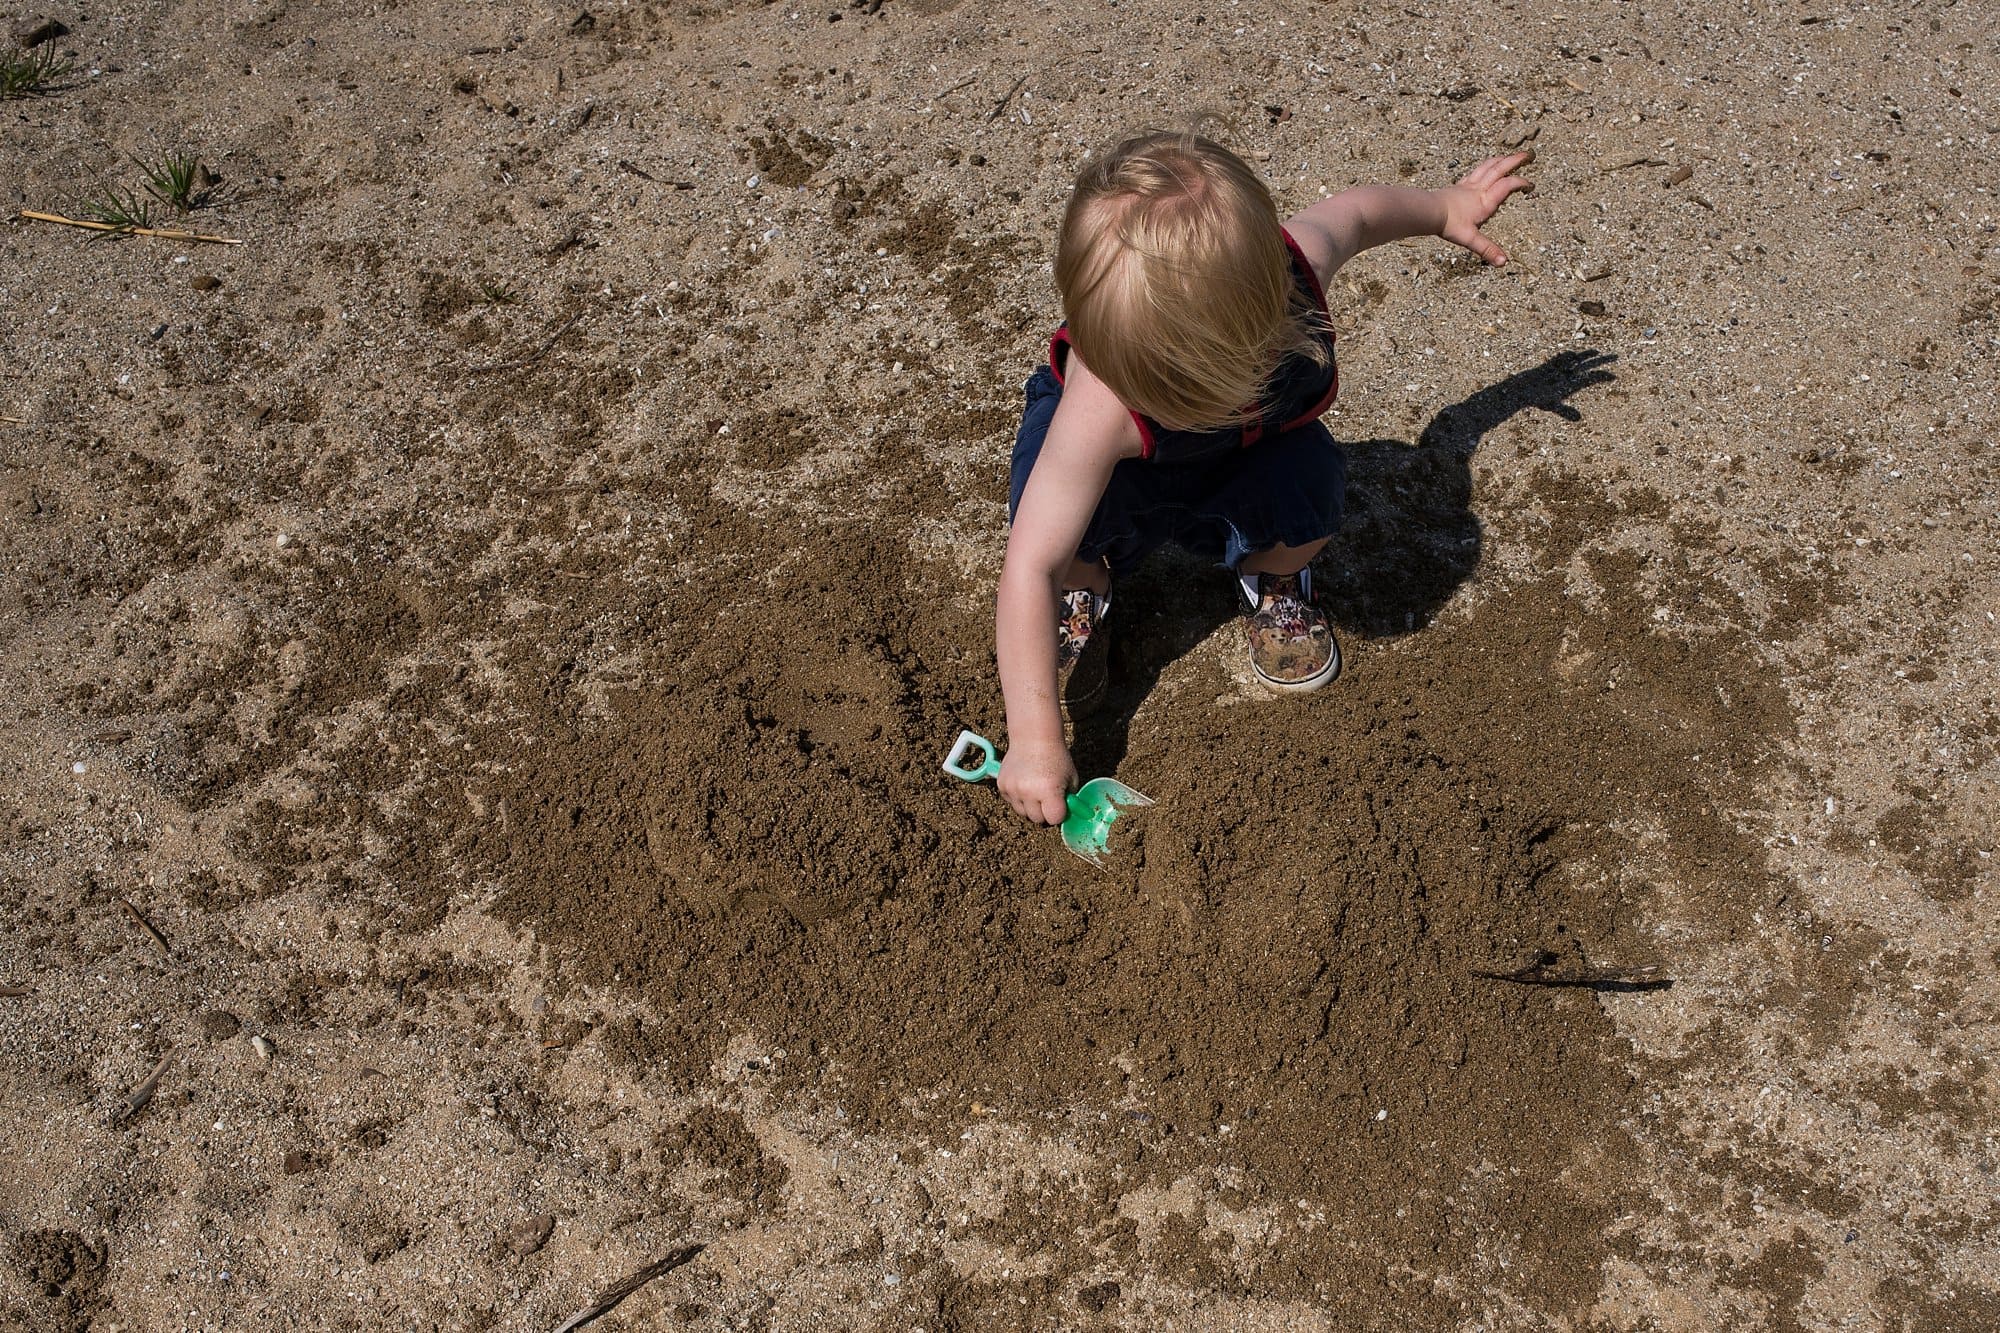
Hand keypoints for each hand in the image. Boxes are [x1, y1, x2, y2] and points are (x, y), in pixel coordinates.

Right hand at [998, 740, 1076, 825]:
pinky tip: (1025, 782)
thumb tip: (1069, 815)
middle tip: (1047, 797)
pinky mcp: (1002, 785)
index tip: (1060, 805)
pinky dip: (1018, 797)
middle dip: (1044, 811)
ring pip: (1022, 812)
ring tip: (1035, 788)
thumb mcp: (1071, 778)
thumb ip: (1070, 799)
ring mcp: (1013, 789)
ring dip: (1030, 806)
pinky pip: (1011, 801)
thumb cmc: (1056, 758)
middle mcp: (1028, 792)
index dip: (1058, 813)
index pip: (1054, 819)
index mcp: (1049, 791)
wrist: (1034, 738)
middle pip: (1037, 819)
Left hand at [1437, 151, 1534, 265]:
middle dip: (1515, 161)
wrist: (1428, 212)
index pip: (1507, 186)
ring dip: (1499, 160)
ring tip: (1507, 156)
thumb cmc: (1448, 224)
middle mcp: (1478, 189)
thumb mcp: (1470, 239)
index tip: (1530, 185)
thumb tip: (1503, 262)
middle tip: (1527, 154)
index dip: (1521, 183)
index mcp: (1485, 201)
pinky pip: (1474, 172)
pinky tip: (1483, 167)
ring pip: (1486, 167)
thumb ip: (1487, 249)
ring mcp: (1467, 185)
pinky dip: (1483, 166)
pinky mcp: (1458, 186)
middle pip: (1499, 169)